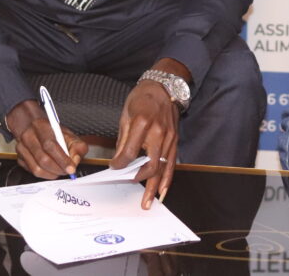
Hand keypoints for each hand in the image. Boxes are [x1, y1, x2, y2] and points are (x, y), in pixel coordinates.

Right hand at [6, 99, 87, 179]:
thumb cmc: (54, 133)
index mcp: (41, 126)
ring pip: (36, 168)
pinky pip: (32, 172)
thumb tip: (75, 160)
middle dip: (58, 169)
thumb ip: (78, 146)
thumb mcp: (70, 135)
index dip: (62, 159)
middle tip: (67, 171)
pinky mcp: (19, 158)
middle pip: (42, 159)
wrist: (36, 130)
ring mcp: (21, 148)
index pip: (50, 145)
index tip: (71, 168)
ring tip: (60, 171)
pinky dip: (45, 174)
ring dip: (52, 174)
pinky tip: (51, 170)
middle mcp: (28, 136)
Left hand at [111, 81, 179, 209]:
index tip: (114, 168)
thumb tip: (118, 160)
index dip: (120, 164)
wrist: (164, 86)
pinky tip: (163, 190)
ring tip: (149, 202)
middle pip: (149, 164)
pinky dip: (167, 178)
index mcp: (142, 123)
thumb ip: (123, 139)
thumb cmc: (143, 98)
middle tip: (133, 194)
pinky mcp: (175, 140)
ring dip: (155, 187)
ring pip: (163, 168)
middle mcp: (158, 132)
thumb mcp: (126, 114)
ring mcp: (169, 137)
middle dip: (140, 181)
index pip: (129, 152)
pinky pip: (172, 163)